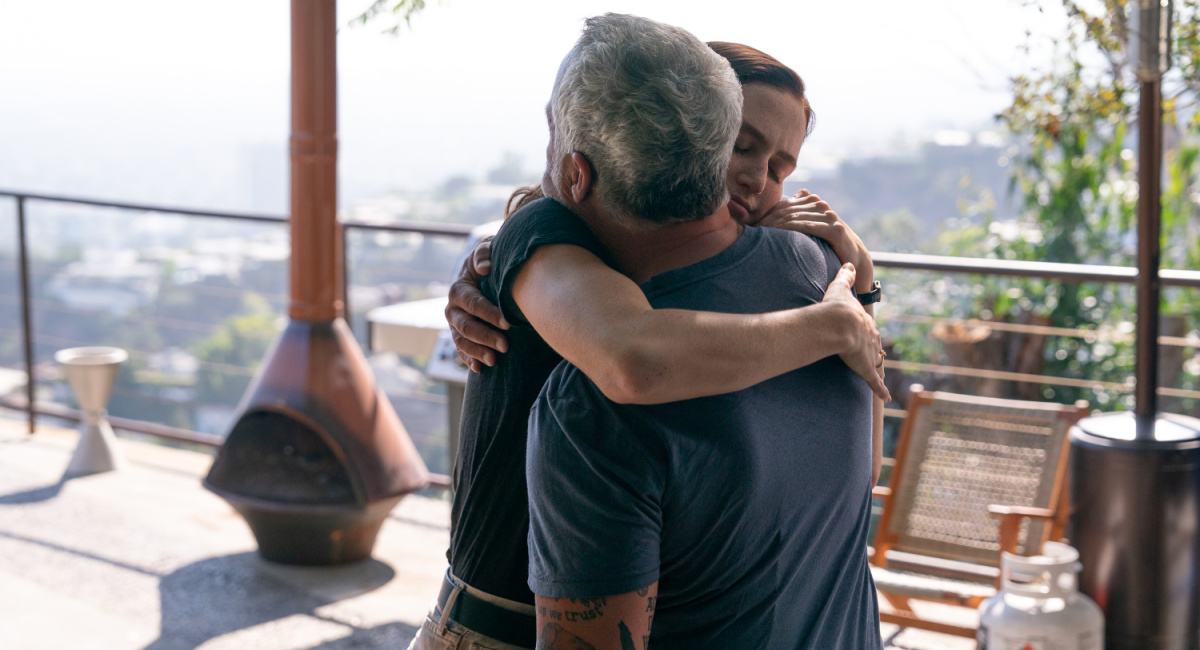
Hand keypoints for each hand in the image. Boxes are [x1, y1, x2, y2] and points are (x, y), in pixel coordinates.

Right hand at [445, 237, 508, 371]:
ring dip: (477, 352)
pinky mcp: (460, 336)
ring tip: (494, 361)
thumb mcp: (486, 249)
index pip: (473, 303)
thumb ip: (484, 253)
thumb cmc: (490, 260)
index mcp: (458, 290)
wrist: (488, 271)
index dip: (489, 314)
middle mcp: (452, 309)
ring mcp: (455, 325)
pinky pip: (460, 351)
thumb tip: (483, 267)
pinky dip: (469, 360)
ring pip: (461, 341)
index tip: (508, 323)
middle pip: (466, 326)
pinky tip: (479, 369)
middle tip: (505, 346)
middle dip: (485, 337)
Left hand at [753, 190, 874, 291]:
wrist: (855, 258)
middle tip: (751, 232)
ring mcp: (829, 216)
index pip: (784, 205)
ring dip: (775, 225)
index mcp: (813, 202)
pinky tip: (778, 237)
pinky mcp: (835, 230)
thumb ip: (799, 215)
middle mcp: (821, 205)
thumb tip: (788, 201)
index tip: (751, 227)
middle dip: (768, 220)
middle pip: (787, 210)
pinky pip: (808, 227)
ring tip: (761, 235)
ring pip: (795, 217)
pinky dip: (791, 230)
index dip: (767, 215)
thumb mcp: (812, 228)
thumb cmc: (828, 245)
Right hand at [823, 263, 889, 402]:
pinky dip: (881, 389)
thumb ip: (845, 276)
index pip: (868, 327)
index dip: (866, 331)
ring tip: (877, 373)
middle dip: (874, 349)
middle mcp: (870, 338)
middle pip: (874, 344)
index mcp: (864, 322)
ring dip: (877, 368)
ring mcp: (869, 354)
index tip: (867, 334)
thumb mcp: (840, 288)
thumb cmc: (837, 307)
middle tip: (874, 353)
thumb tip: (849, 263)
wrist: (839, 323)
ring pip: (876, 362)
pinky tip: (887, 397)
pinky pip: (874, 382)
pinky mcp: (865, 368)